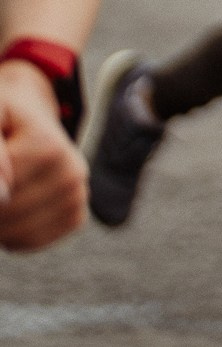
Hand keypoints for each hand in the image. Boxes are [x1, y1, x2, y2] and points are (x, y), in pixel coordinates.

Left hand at [0, 58, 85, 251]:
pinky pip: (31, 241)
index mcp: (49, 148)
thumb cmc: (3, 117)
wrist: (31, 116)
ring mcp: (77, 196)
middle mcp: (72, 173)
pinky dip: (13, 234)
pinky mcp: (75, 215)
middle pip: (6, 215)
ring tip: (1, 193)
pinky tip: (11, 209)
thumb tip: (1, 194)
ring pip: (17, 234)